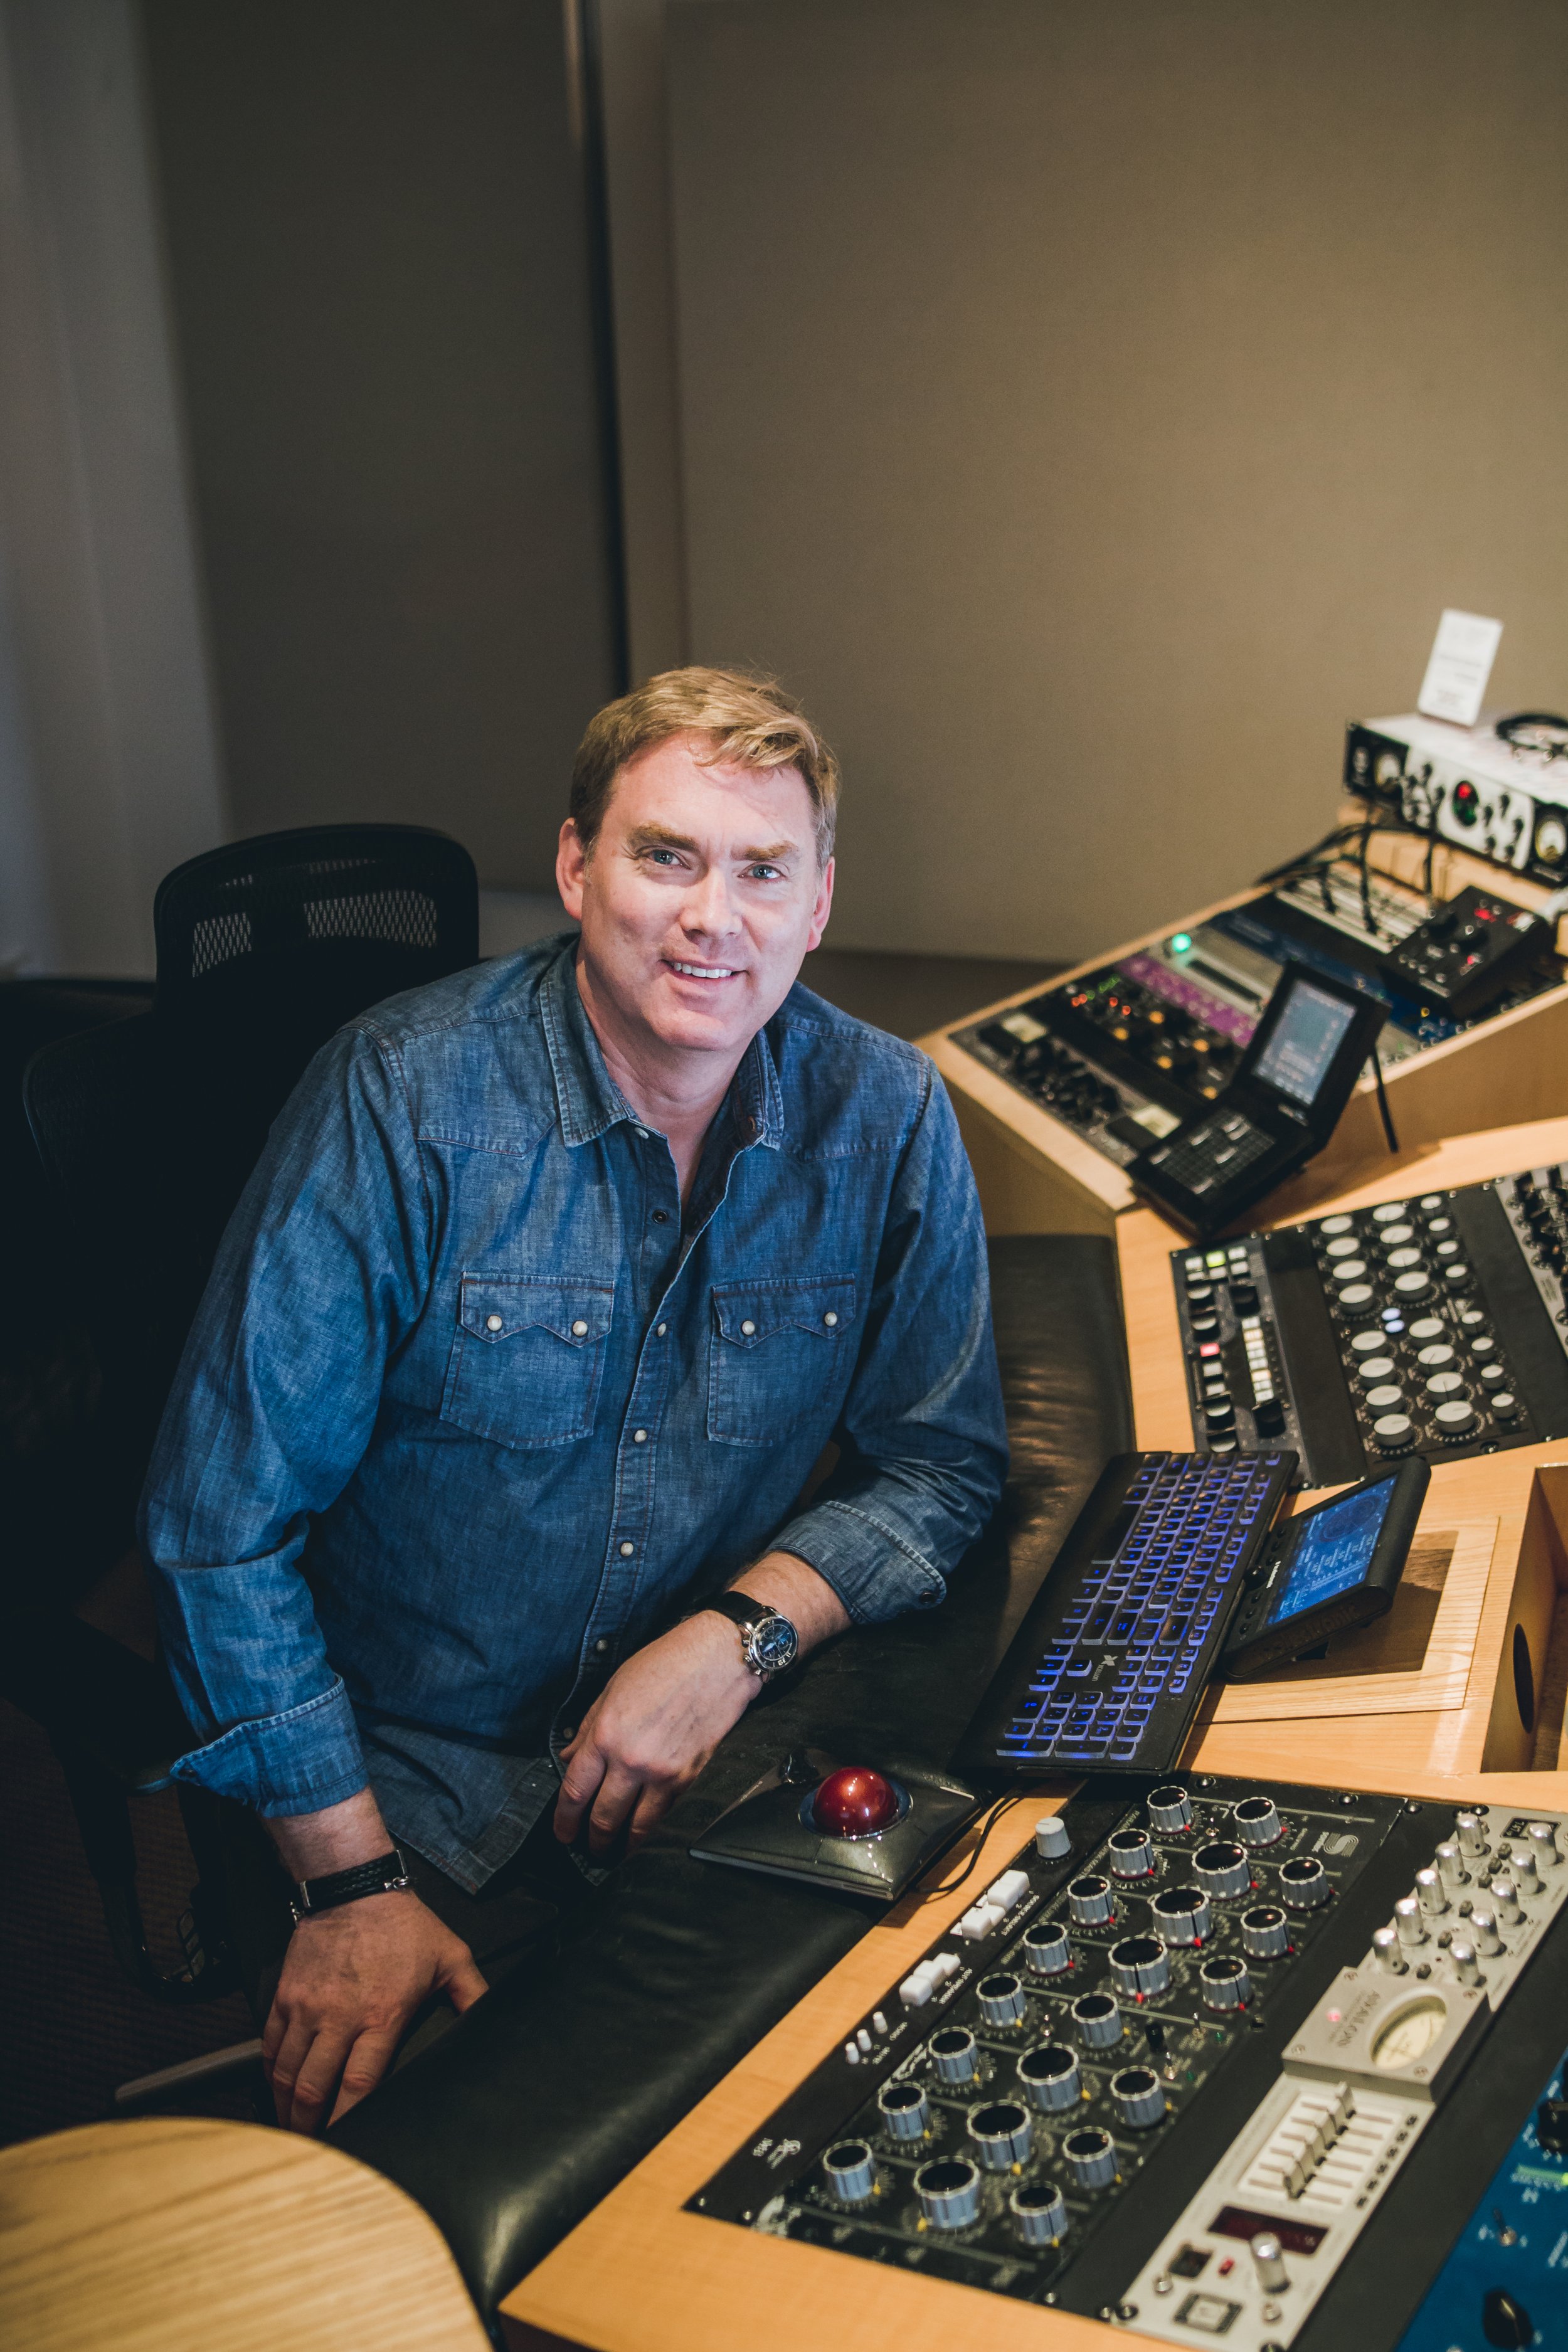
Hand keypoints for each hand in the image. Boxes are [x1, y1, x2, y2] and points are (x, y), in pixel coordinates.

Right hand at [262, 1890, 487, 2131]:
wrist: (353, 1886)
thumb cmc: (404, 1924)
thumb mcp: (451, 1957)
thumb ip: (473, 1995)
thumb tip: (494, 2023)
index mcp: (382, 2015)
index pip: (359, 2083)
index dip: (348, 2119)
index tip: (347, 2145)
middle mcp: (340, 2016)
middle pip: (314, 2088)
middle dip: (310, 2127)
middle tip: (312, 2150)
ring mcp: (308, 2007)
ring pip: (288, 2073)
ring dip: (286, 2107)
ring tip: (291, 2131)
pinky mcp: (285, 1995)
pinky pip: (271, 2045)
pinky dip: (271, 2074)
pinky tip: (276, 2090)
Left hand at [554, 1613, 755, 1858]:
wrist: (717, 1661)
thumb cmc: (664, 1665)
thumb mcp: (613, 1689)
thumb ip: (588, 1729)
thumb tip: (568, 1760)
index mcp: (605, 1735)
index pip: (575, 1791)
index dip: (564, 1819)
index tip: (562, 1832)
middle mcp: (631, 1759)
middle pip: (602, 1817)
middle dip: (591, 1840)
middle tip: (585, 1848)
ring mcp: (662, 1772)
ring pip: (635, 1827)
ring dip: (620, 1846)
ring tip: (613, 1852)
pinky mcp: (688, 1778)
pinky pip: (664, 1815)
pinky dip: (650, 1829)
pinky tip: (643, 1833)